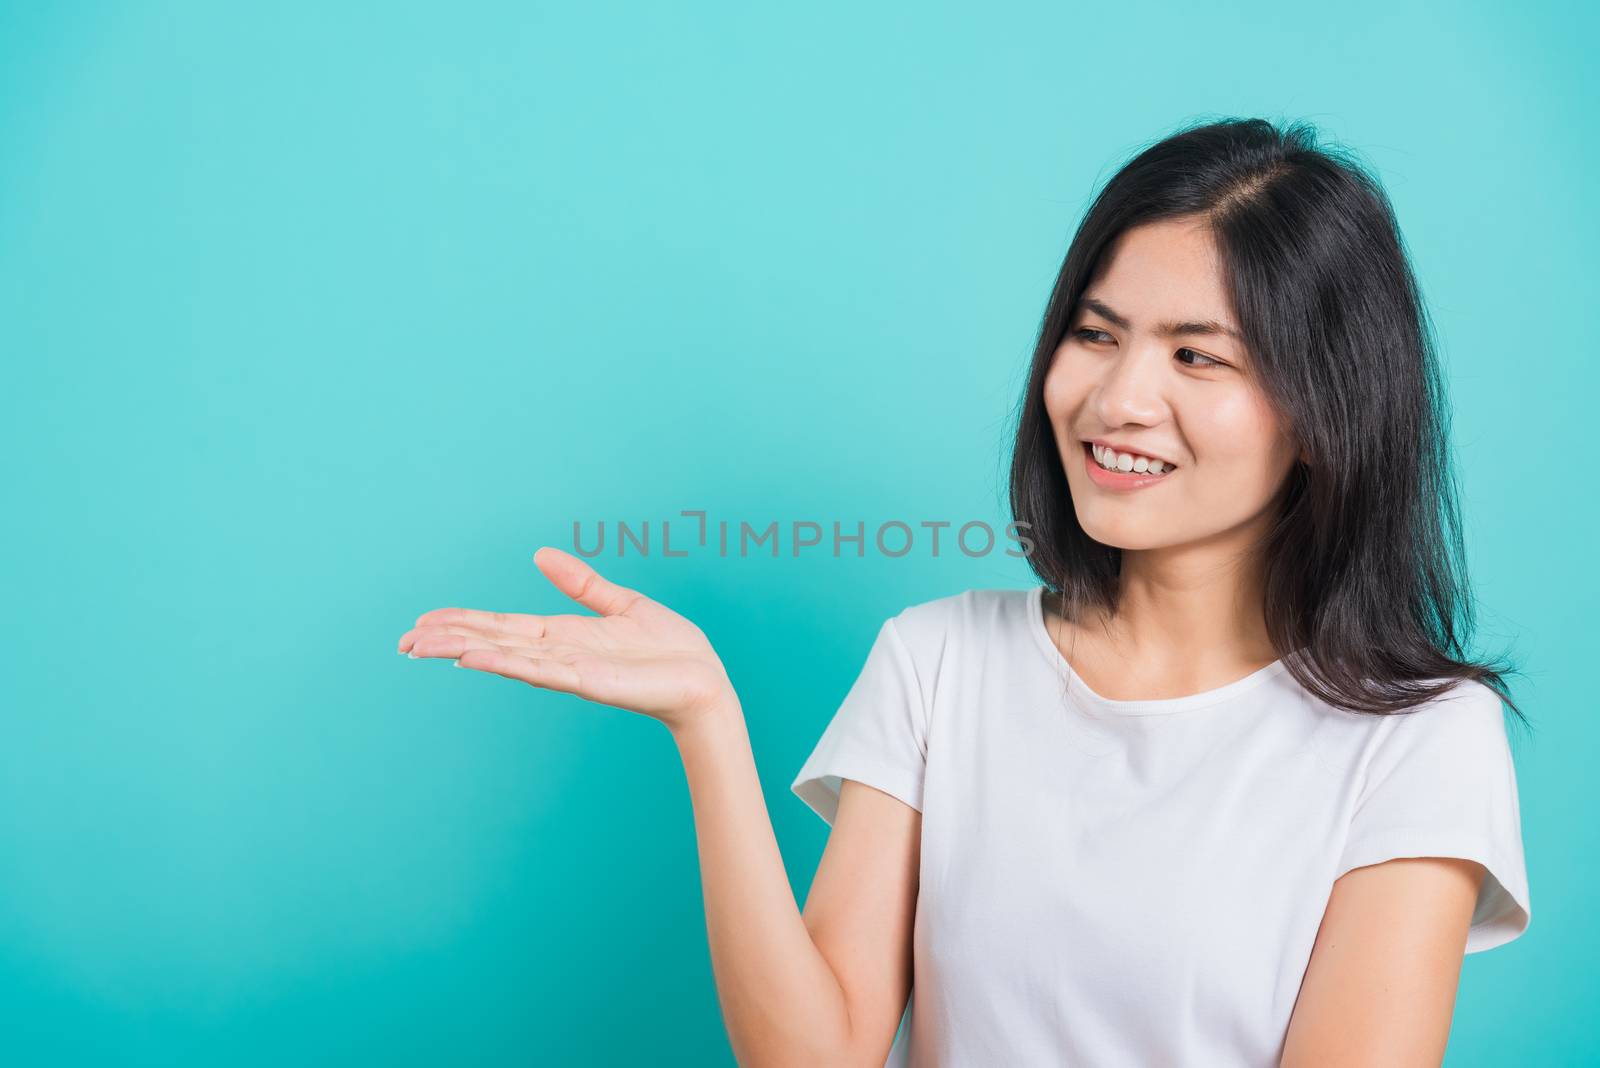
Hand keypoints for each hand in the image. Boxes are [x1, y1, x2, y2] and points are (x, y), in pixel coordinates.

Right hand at [397, 546, 736, 733]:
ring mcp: (569, 671)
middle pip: (491, 643)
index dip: (461, 621)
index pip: (500, 626)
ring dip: (463, 651)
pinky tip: (473, 658)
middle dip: (447, 641)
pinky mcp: (589, 681)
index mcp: (562, 636)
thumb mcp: (620, 604)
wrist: (705, 679)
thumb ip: (580, 583)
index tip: (423, 621)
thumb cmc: (669, 649)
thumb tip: (540, 555)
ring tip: (423, 648)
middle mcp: (558, 655)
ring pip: (505, 658)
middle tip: (402, 642)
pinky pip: (539, 671)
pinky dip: (504, 664)